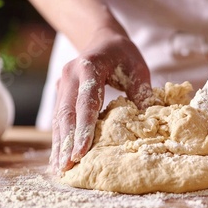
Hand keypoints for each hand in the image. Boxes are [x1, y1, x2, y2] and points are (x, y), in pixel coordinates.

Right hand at [50, 28, 152, 175]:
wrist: (101, 39)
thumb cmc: (122, 54)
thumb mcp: (137, 67)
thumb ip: (142, 92)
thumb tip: (149, 121)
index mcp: (89, 67)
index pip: (86, 101)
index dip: (84, 128)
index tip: (81, 152)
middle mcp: (70, 75)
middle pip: (66, 113)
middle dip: (66, 142)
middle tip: (66, 167)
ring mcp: (62, 84)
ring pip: (58, 118)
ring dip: (59, 144)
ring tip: (59, 168)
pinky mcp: (60, 93)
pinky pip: (58, 118)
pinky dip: (59, 138)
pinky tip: (58, 156)